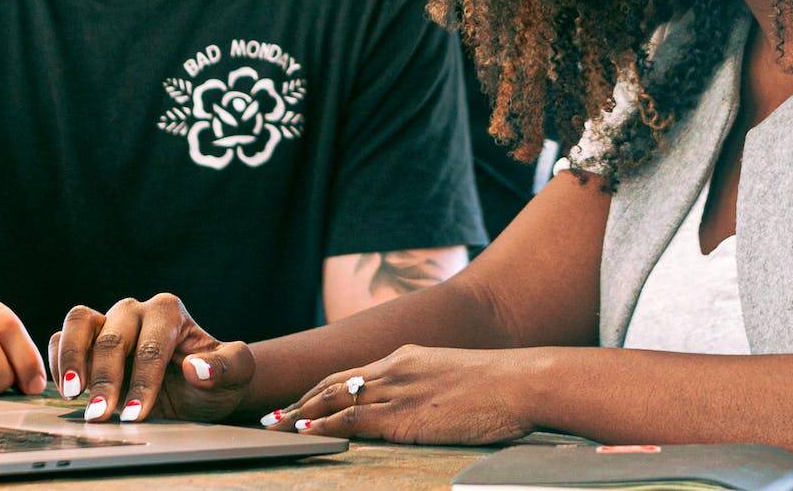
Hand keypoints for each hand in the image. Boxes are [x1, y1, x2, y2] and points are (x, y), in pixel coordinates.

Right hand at [51, 293, 251, 424]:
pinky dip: (58, 359)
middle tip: (100, 416)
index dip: (144, 381)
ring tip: (74, 393)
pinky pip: (62, 338)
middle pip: (113, 337)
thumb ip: (226, 368)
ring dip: (72, 359)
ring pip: (79, 322)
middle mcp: (135, 311)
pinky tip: (66, 389)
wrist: (197, 389)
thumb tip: (194, 369)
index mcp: (168, 312)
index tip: (137, 414)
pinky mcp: (86, 340)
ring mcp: (108, 322)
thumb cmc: (215, 380)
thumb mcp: (235, 375)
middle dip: (106, 379)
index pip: (152, 345)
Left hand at [268, 345, 534, 445]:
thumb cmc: (499, 387)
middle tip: (272, 415)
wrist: (521, 382)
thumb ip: (430, 387)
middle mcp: (396, 368)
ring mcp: (398, 390)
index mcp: (407, 358)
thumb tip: (423, 406)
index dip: (321, 388)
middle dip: (300, 401)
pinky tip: (304, 434)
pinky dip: (324, 426)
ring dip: (300, 415)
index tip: (299, 401)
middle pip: (334, 384)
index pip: (351, 373)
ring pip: (335, 401)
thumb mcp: (455, 379)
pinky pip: (353, 420)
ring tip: (274, 427)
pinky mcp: (404, 415)